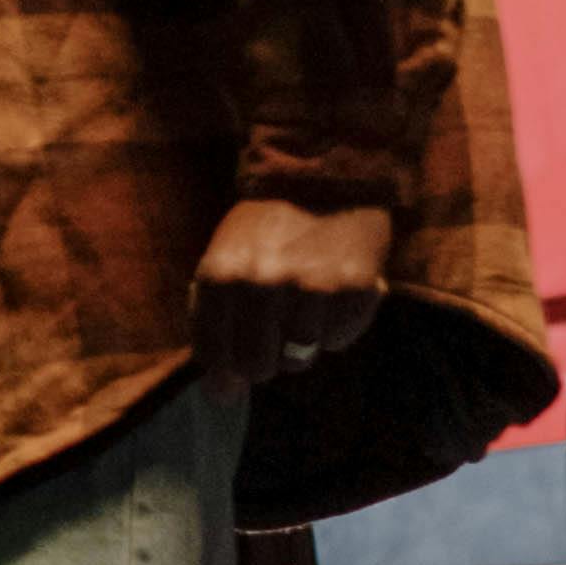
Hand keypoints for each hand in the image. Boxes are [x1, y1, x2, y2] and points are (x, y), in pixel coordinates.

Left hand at [192, 197, 391, 391]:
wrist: (323, 174)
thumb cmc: (265, 225)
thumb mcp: (222, 258)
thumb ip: (212, 318)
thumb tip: (221, 390)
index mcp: (220, 277)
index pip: (214, 357)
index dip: (224, 376)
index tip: (231, 382)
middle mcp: (262, 284)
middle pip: (259, 367)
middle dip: (265, 360)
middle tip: (275, 334)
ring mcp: (310, 287)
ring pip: (301, 358)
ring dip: (303, 341)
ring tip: (306, 305)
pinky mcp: (353, 288)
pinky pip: (339, 341)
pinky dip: (337, 328)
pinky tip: (333, 297)